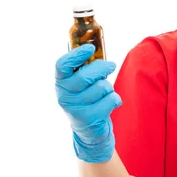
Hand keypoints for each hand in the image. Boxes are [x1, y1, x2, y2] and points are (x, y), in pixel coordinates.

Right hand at [55, 44, 121, 162]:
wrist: (89, 131)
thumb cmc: (87, 99)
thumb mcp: (80, 84)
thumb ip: (83, 67)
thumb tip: (93, 45)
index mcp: (61, 83)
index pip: (62, 65)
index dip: (76, 55)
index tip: (90, 48)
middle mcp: (64, 96)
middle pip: (86, 75)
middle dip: (103, 68)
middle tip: (111, 65)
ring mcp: (76, 109)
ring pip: (101, 87)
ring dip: (109, 87)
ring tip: (105, 92)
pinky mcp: (90, 119)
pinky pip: (110, 100)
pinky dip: (115, 99)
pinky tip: (112, 102)